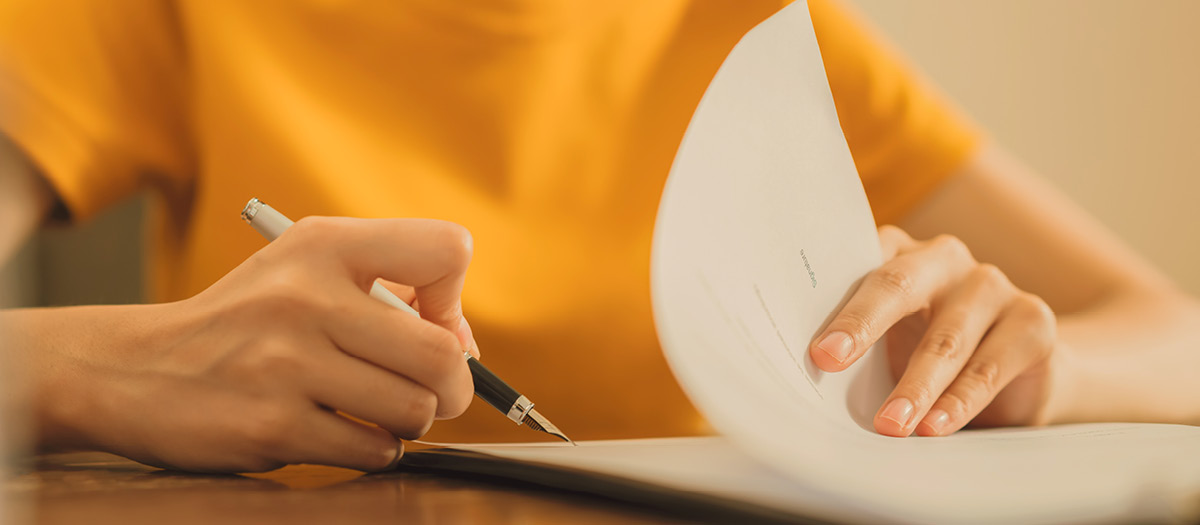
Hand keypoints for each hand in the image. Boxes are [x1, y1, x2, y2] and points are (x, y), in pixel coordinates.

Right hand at [8, 217, 478, 471]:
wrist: (135, 369)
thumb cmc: (246, 322)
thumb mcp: (306, 270)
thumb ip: (391, 291)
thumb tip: (466, 348)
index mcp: (325, 245)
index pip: (447, 251)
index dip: (454, 300)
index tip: (428, 324)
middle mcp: (307, 296)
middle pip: (443, 354)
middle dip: (453, 386)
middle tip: (428, 392)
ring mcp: (287, 363)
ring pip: (414, 409)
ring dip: (408, 421)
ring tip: (372, 410)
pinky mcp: (273, 424)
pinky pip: (373, 450)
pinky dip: (372, 450)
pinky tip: (338, 431)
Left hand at [809, 226, 1059, 436]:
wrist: (1019, 374)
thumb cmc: (928, 353)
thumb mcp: (889, 344)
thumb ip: (857, 345)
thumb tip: (810, 377)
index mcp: (897, 253)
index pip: (857, 264)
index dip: (831, 301)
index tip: (812, 345)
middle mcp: (943, 258)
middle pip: (897, 286)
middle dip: (861, 325)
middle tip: (829, 362)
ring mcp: (991, 284)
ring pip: (945, 337)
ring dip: (915, 385)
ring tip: (890, 424)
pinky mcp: (1031, 320)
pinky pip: (989, 365)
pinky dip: (960, 401)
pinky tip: (936, 426)